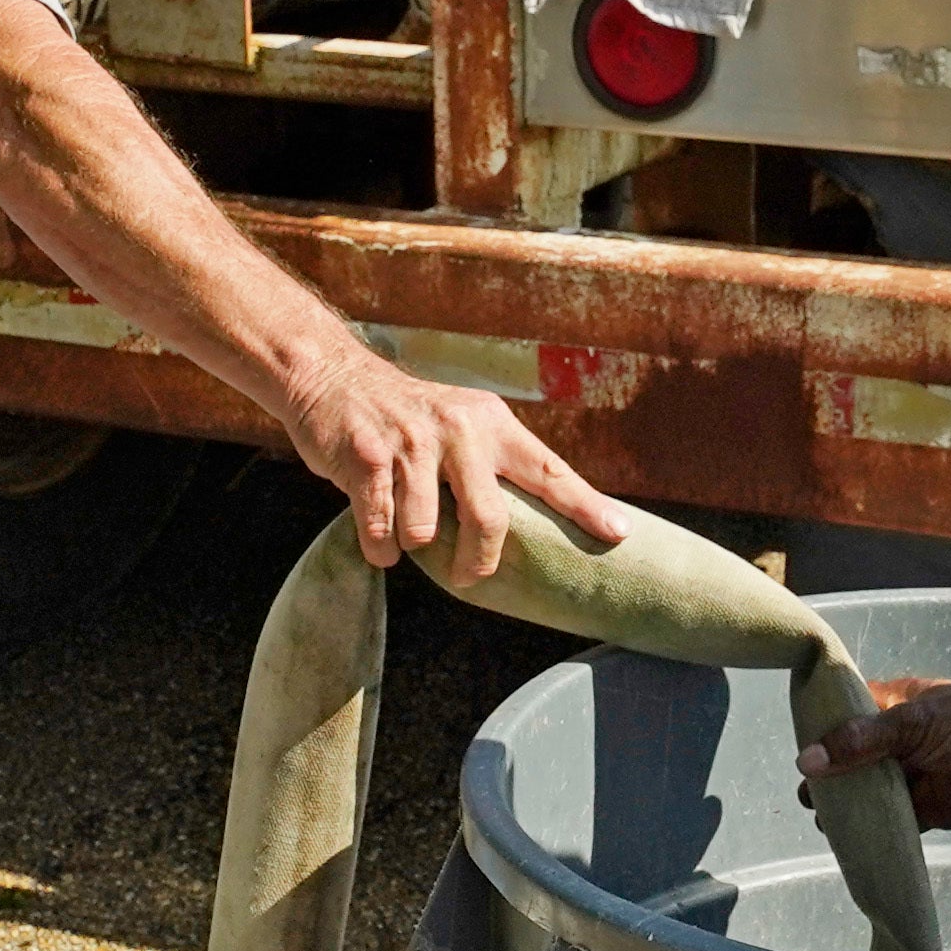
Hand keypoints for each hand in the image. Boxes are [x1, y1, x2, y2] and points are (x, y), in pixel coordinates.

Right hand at [283, 349, 621, 573]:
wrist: (332, 375)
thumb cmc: (409, 419)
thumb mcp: (464, 424)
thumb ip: (496, 465)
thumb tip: (543, 524)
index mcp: (492, 424)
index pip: (549, 470)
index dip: (585, 504)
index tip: (618, 533)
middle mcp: (459, 429)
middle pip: (489, 519)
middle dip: (479, 561)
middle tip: (470, 575)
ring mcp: (411, 444)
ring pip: (425, 533)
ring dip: (413, 545)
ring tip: (403, 530)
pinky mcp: (366, 459)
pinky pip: (382, 531)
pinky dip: (380, 547)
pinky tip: (378, 535)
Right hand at [798, 678, 950, 830]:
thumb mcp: (913, 724)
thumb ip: (862, 742)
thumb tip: (807, 763)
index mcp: (892, 708)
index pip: (846, 718)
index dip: (821, 733)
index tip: (796, 753)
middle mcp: (898, 743)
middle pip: (852, 762)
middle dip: (831, 780)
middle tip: (810, 800)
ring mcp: (913, 778)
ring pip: (870, 796)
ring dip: (851, 810)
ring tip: (826, 824)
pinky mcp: (929, 811)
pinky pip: (894, 824)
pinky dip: (875, 834)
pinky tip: (853, 845)